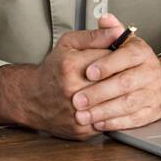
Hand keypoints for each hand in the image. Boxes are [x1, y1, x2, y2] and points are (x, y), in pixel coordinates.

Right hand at [7, 23, 125, 139]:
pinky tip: (112, 105)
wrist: (31, 98)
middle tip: (128, 74)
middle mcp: (72, 90)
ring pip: (113, 105)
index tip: (125, 57)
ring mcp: (76, 112)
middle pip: (114, 83)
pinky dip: (113, 114)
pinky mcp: (80, 129)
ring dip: (122, 98)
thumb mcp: (69, 44)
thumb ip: (95, 36)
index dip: (121, 58)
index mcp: (70, 65)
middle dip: (124, 77)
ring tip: (123, 89)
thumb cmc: (53, 69)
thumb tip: (118, 32)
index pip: (110, 59)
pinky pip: (107, 122)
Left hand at [71, 14, 160, 131]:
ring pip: (127, 104)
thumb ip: (110, 32)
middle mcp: (150, 72)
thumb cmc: (132, 62)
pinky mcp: (153, 112)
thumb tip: (105, 19)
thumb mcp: (122, 42)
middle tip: (77, 99)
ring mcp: (153, 93)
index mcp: (141, 52)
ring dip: (103, 111)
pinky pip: (134, 120)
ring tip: (82, 114)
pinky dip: (115, 123)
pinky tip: (98, 123)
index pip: (125, 57)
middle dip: (99, 92)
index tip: (88, 72)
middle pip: (125, 83)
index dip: (106, 65)